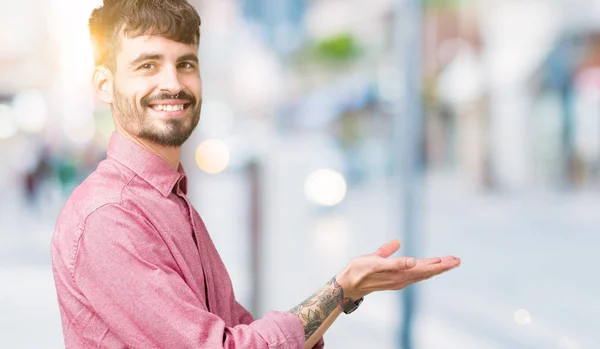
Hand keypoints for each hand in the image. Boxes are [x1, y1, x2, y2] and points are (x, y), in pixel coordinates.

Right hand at [335, 240, 460, 299]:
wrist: (350, 283)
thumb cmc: (359, 269)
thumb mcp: (373, 261)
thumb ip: (390, 257)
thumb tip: (404, 251)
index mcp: (398, 272)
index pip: (421, 267)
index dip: (434, 264)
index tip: (447, 260)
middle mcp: (402, 278)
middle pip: (427, 271)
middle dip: (443, 266)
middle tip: (458, 260)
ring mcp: (401, 280)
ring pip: (424, 273)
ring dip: (438, 268)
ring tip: (451, 262)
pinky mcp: (397, 280)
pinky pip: (417, 275)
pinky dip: (428, 270)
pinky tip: (433, 267)